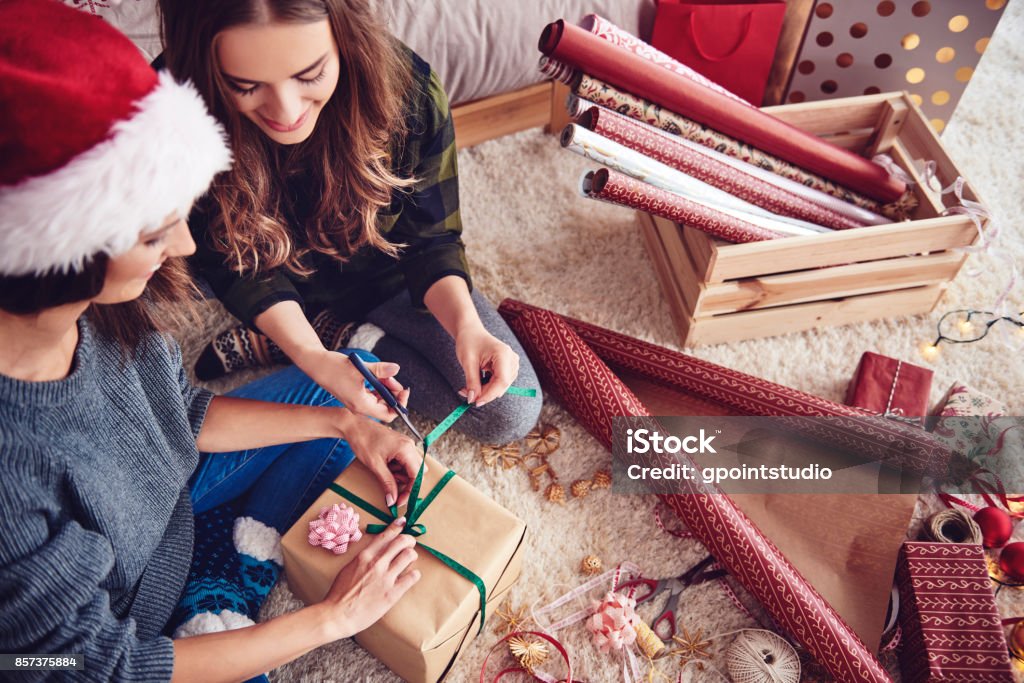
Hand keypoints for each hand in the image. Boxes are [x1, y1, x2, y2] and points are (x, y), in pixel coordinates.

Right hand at [302, 349, 406, 421]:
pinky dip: (378, 386)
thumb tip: (397, 368)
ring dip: (386, 388)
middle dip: (393, 393)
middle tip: (391, 377)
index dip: (399, 404)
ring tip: (384, 374)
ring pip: (379, 400)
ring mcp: (357, 402)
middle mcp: (359, 407)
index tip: (404, 390)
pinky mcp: (355, 395)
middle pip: (385, 407)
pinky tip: (378, 375)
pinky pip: (372, 395)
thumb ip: (380, 370)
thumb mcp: (360, 368)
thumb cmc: (335, 366)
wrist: (316, 364)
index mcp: (361, 405)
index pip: (388, 414)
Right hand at [319, 516, 420, 639]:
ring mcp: (386, 578)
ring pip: (409, 556)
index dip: (397, 527)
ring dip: (412, 556)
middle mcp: (377, 563)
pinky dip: (414, 574)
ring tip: (409, 560)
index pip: (385, 535)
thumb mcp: (349, 568)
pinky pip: (412, 577)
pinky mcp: (393, 593)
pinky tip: (410, 576)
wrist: (338, 615)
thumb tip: (376, 552)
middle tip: (409, 544)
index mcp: (364, 556)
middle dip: (409, 540)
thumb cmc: (340, 594)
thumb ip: (364, 559)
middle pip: (402, 542)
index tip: (402, 522)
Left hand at [341, 412, 423, 507]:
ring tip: (385, 472)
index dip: (410, 491)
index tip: (400, 501)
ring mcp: (406, 444)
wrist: (354, 425)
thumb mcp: (375, 465)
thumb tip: (393, 500)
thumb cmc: (363, 441)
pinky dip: (398, 468)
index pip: (417, 475)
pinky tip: (386, 466)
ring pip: (412, 467)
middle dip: (407, 483)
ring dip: (401, 475)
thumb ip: (387, 483)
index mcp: (405, 449)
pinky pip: (406, 461)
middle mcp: (410, 445)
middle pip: (418, 472)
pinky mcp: (401, 445)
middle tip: (392, 487)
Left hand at [454, 324, 519, 407]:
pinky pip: (499, 382)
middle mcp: (511, 359)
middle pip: (502, 385)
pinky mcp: (508, 368)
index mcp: (503, 354)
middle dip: (484, 393)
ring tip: (467, 389)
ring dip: (485, 391)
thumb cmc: (469, 342)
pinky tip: (475, 385)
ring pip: (501, 386)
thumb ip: (472, 382)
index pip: (502, 380)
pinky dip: (487, 387)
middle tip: (466, 394)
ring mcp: (511, 364)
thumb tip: (472, 399)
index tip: (475, 402)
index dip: (489, 394)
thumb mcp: (467, 362)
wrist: (471, 332)